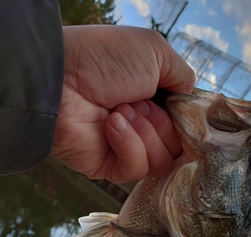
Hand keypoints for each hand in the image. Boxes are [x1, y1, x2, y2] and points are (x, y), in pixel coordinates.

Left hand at [51, 25, 194, 182]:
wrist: (62, 77)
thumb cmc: (105, 59)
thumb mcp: (156, 52)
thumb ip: (183, 77)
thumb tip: (189, 102)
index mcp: (155, 102)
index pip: (185, 127)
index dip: (186, 122)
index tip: (178, 109)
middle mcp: (144, 128)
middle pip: (178, 147)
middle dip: (161, 123)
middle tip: (137, 102)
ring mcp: (127, 150)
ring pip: (161, 162)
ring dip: (145, 133)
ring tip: (120, 111)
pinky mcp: (110, 167)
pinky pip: (136, 169)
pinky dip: (128, 145)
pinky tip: (111, 124)